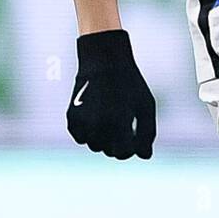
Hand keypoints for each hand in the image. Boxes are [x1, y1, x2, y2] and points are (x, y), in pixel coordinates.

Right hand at [67, 29, 155, 158]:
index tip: (134, 137)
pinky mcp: (71, 117)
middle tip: (123, 124)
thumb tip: (144, 157)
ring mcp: (82, 121)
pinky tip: (96, 117)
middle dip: (118, 143)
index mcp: (118, 121)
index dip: (131, 148)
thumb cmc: (130, 84)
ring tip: (111, 119)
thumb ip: (147, 134)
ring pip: (94, 146)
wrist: (103, 61)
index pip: (124, 153)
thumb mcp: (146, 106)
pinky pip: (80, 138)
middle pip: (109, 151)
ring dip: (103, 139)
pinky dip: (88, 133)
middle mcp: (97, 124)